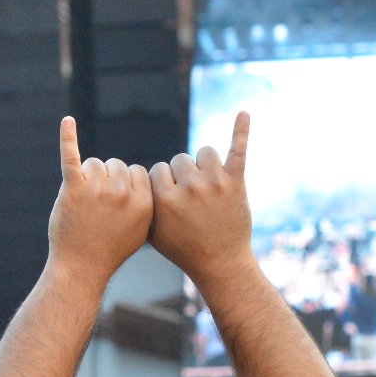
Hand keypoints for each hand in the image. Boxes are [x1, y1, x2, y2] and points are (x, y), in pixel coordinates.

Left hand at [48, 118, 151, 283]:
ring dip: (88, 178)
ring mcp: (97, 189)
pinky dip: (68, 137)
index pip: (136, 172)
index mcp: (144, 201)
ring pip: (96, 164)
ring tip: (84, 204)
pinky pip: (71, 156)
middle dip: (107, 181)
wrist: (81, 267)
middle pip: (116, 165)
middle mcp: (123, 192)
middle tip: (98, 208)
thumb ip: (145, 202)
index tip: (117, 206)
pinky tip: (67, 121)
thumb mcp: (140, 229)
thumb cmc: (110, 250)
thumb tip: (145, 179)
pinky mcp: (73, 188)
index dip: (125, 186)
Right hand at [148, 113, 253, 290]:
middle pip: (179, 159)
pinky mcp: (235, 182)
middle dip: (183, 176)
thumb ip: (142, 202)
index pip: (158, 170)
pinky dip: (241, 130)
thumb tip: (131, 179)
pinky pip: (238, 149)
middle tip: (192, 199)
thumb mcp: (152, 231)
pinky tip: (244, 113)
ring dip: (204, 165)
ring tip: (208, 185)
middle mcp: (188, 187)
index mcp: (164, 198)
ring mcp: (214, 183)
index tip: (172, 201)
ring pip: (203, 152)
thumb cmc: (183, 249)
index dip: (164, 184)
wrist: (220, 264)